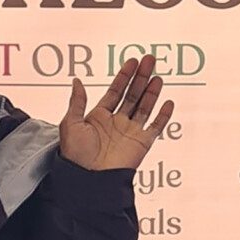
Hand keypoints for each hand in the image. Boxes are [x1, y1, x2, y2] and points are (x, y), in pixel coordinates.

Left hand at [58, 55, 176, 170]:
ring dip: (151, 91)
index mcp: (100, 116)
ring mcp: (130, 132)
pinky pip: (156, 127)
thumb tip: (77, 80)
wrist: (88, 179)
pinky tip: (167, 102)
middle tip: (150, 60)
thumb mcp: (71, 124)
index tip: (132, 61)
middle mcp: (117, 122)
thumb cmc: (75, 155)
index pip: (115, 91)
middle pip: (132, 95)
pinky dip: (163, 115)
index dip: (124, 76)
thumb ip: (77, 102)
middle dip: (141, 77)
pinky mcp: (142, 143)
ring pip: (144, 107)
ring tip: (157, 76)